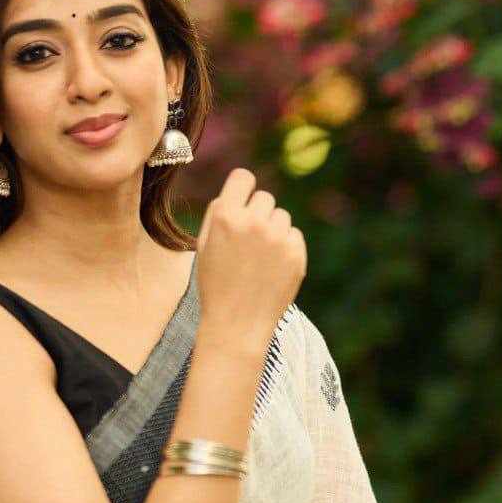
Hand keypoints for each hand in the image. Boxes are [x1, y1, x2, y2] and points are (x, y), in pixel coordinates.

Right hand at [197, 167, 307, 345]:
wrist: (237, 325)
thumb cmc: (216, 285)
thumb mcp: (204, 246)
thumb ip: (220, 212)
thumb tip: (239, 186)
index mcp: (226, 217)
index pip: (243, 177)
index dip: (242, 189)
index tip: (242, 202)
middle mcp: (253, 222)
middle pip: (265, 197)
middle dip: (257, 214)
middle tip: (247, 244)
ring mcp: (278, 237)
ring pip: (281, 216)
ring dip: (272, 231)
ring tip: (259, 260)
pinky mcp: (296, 252)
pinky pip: (294, 235)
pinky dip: (285, 248)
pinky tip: (271, 269)